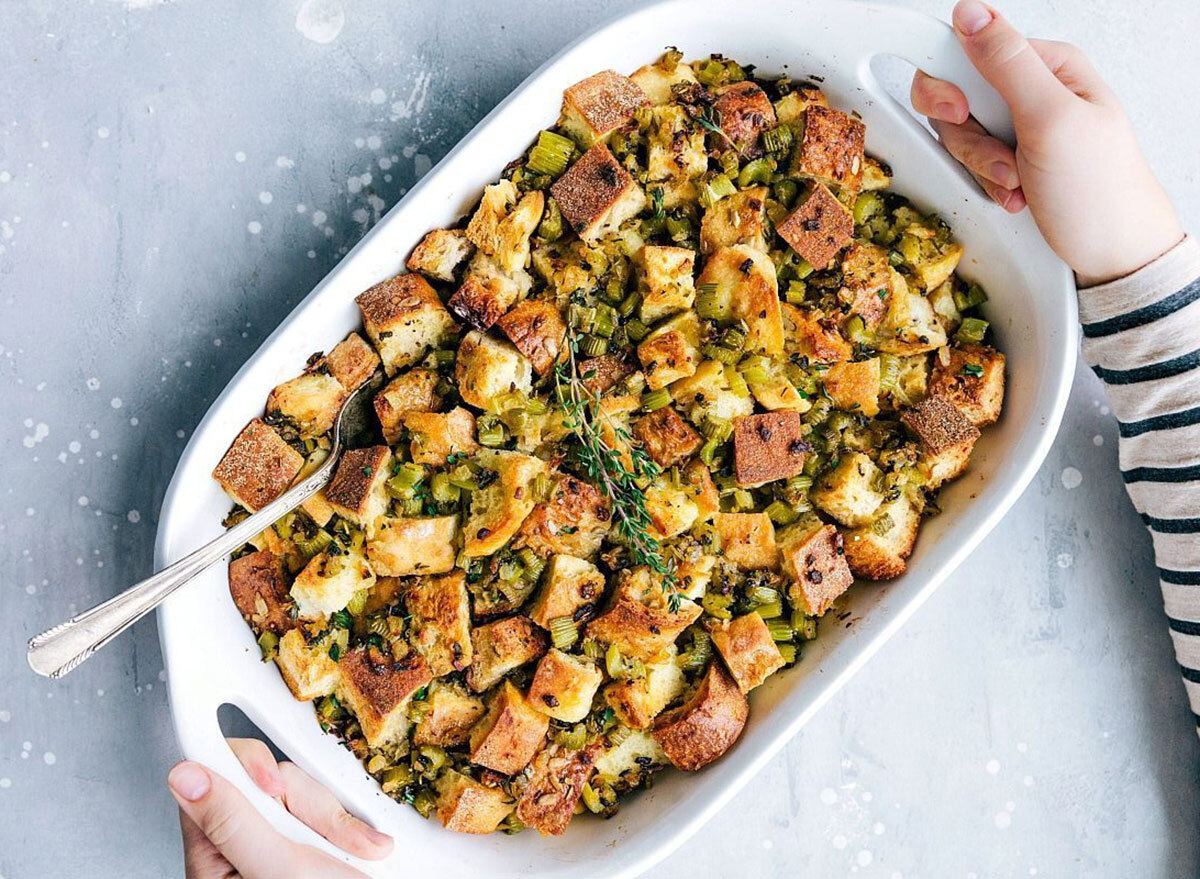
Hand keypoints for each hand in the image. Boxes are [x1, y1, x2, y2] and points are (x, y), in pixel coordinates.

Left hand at [168, 738, 392, 878]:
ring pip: (303, 791)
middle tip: (315, 834)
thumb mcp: (273, 870)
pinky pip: (331, 806)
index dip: (241, 761)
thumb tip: (186, 773)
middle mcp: (240, 848)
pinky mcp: (312, 842)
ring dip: (336, 821)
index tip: (229, 714)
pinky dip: (352, 827)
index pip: (214, 778)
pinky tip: (360, 853)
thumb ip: (233, 819)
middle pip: (266, 779)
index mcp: (213, 856)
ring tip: (350, 856)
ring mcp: (278, 845)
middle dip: (304, 801)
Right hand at [911, 0, 1183, 285]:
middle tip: (1001, 154)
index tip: (958, 110)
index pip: (970, 46)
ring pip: (958, 135)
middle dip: (968, 136)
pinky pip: (967, 164)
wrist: (1111, 254)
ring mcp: (1016, 128)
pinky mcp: (1007, 160)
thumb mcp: (1052, 118)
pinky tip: (1017, 192)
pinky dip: (985, 183)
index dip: (950, 80)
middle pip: (954, 95)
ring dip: (981, 166)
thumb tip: (971, 14)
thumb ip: (1007, 63)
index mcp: (1047, 65)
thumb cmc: (1100, 191)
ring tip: (1018, 180)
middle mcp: (1030, 91)